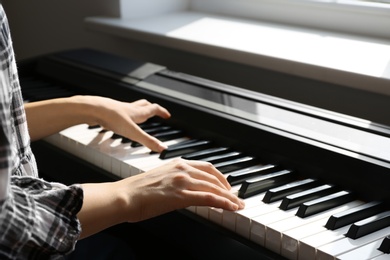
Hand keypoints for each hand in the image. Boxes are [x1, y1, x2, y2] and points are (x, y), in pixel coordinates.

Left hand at [87, 97, 170, 151]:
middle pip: (143, 105)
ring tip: (137, 117)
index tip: (167, 115)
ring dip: (137, 111)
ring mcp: (118, 109)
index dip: (162, 112)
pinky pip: (118, 113)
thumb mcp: (133, 133)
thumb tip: (163, 148)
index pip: (154, 109)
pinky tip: (118, 122)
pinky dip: (122, 116)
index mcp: (137, 112)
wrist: (92, 109)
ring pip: (131, 107)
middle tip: (155, 112)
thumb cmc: (112, 117)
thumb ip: (148, 141)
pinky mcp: (108, 112)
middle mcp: (129, 108)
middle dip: (151, 108)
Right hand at [117, 158, 244, 221]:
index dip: (220, 177)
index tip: (226, 185)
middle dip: (228, 188)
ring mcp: (183, 181)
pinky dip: (223, 202)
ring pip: (214, 187)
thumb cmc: (136, 190)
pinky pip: (209, 198)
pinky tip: (231, 207)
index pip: (206, 167)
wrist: (124, 196)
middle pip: (214, 177)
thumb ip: (175, 180)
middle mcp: (182, 169)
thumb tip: (185, 189)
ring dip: (230, 197)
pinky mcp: (182, 195)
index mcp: (177, 163)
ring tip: (238, 205)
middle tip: (236, 197)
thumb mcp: (160, 178)